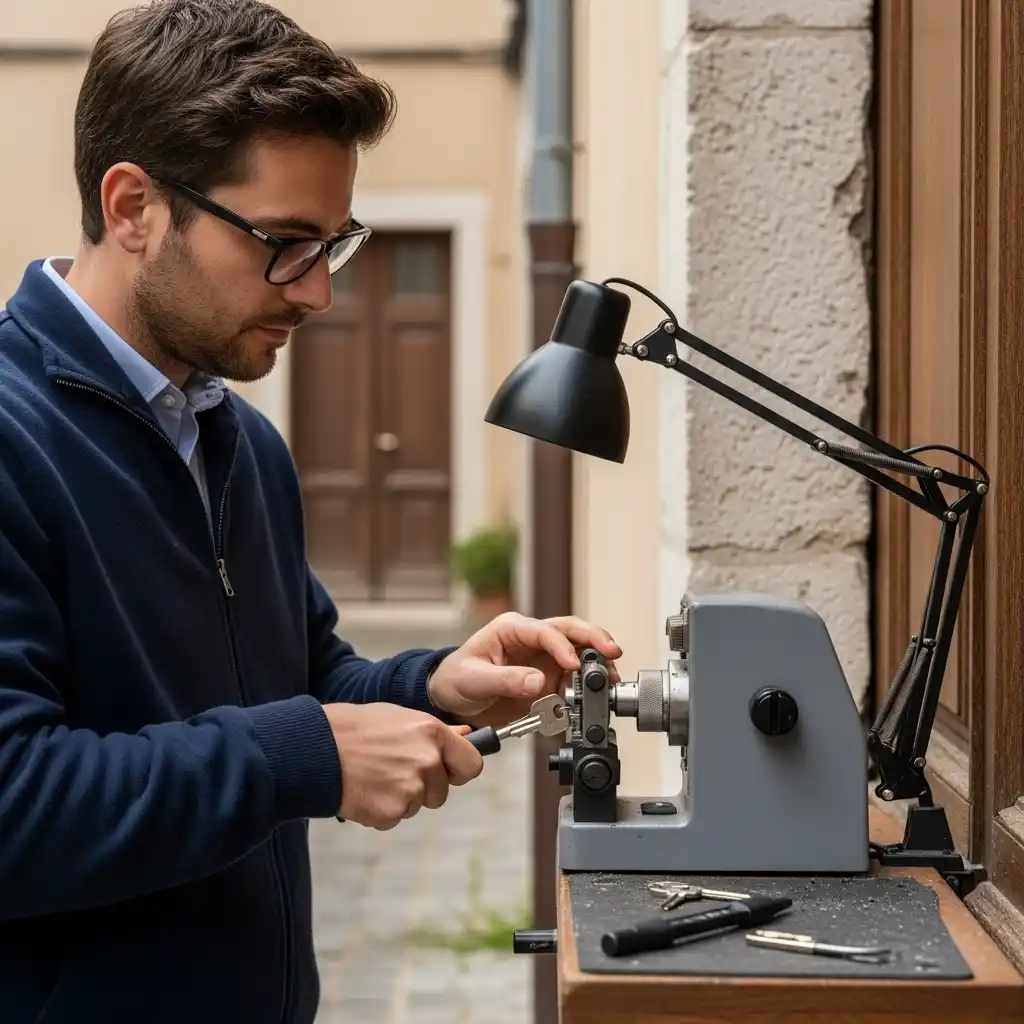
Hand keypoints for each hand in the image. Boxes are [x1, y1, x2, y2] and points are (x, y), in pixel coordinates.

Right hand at [324, 703, 482, 829]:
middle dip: (422, 787)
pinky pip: (394, 819)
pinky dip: (380, 811)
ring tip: (373, 776)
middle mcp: (427, 761)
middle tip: (392, 770)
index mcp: (432, 733)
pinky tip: (363, 791)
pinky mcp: (391, 812)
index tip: (447, 771)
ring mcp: (410, 789)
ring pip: (416, 806)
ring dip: (399, 798)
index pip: (472, 765)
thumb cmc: (355, 728)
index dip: (458, 771)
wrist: (315, 749)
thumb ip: (435, 733)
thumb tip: (467, 737)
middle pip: (441, 792)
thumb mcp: (400, 718)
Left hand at [427, 612, 621, 728]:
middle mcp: (532, 640)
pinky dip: (586, 688)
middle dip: (594, 638)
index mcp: (511, 629)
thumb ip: (505, 680)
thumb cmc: (456, 680)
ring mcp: (543, 659)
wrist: (452, 701)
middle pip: (570, 630)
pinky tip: (595, 698)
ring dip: (597, 663)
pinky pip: (572, 681)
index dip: (562, 645)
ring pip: (578, 651)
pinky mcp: (548, 679)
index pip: (544, 630)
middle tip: (613, 652)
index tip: (573, 664)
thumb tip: (538, 681)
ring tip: (611, 679)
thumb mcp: (474, 679)